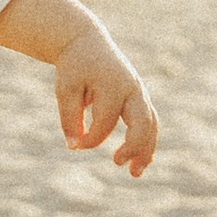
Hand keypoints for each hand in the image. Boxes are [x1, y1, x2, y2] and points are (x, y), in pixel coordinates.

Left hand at [53, 25, 158, 175]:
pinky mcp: (140, 98)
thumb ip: (69, 117)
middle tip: (116, 163)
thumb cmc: (74, 66)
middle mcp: (132, 89)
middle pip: (142, 123)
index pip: (105, 122)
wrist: (86, 42)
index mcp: (113, 85)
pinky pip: (150, 122)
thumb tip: (73, 147)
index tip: (75, 145)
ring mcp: (139, 93)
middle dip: (133, 147)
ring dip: (146, 150)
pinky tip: (141, 161)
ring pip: (151, 124)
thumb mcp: (65, 89)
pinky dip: (147, 142)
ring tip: (135, 173)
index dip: (90, 140)